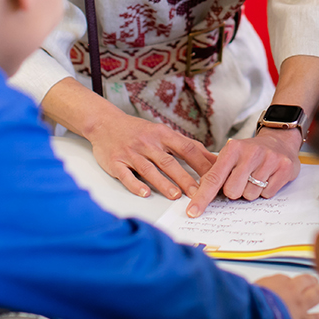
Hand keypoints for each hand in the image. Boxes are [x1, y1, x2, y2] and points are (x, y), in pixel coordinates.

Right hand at [85, 106, 214, 199]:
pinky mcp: (115, 162)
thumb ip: (185, 145)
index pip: (186, 148)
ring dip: (163, 183)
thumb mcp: (162, 132)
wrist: (104, 123)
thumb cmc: (138, 131)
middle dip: (185, 178)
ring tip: (175, 195)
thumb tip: (211, 157)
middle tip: (198, 193)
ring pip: (149, 169)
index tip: (214, 176)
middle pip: (169, 162)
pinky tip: (145, 193)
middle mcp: (148, 143)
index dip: (201, 162)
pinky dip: (135, 185)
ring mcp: (131, 153)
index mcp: (162, 134)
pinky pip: (126, 175)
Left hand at [187, 125, 301, 214]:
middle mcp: (251, 152)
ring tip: (257, 176)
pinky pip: (267, 194)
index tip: (193, 212)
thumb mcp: (231, 155)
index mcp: (233, 148)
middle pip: (232, 192)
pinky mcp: (284, 168)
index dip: (202, 197)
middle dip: (236, 191)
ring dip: (252, 191)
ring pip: (250, 195)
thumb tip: (198, 193)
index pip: (214, 178)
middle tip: (243, 179)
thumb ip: (216, 172)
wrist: (279, 140)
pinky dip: (266, 190)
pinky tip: (269, 177)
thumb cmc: (250, 152)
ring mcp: (269, 159)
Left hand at [257, 274, 318, 318]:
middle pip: (317, 295)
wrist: (254, 314)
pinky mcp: (275, 280)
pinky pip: (286, 277)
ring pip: (305, 281)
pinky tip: (286, 278)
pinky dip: (289, 278)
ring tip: (312, 280)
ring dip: (310, 281)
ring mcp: (288, 290)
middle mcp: (299, 304)